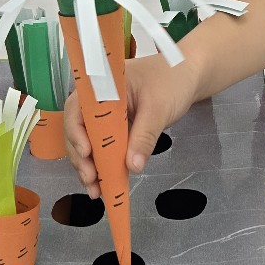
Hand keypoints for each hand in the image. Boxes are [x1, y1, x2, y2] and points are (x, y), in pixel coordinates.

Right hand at [64, 53, 201, 197]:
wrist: (189, 74)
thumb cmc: (172, 80)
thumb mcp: (159, 108)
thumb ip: (144, 136)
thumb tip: (132, 166)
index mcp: (102, 84)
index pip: (76, 107)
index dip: (75, 131)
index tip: (86, 151)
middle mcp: (97, 98)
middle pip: (77, 128)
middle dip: (80, 155)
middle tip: (90, 179)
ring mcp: (105, 113)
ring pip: (87, 140)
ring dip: (88, 164)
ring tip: (95, 189)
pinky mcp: (115, 126)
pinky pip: (103, 144)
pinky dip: (103, 162)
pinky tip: (104, 182)